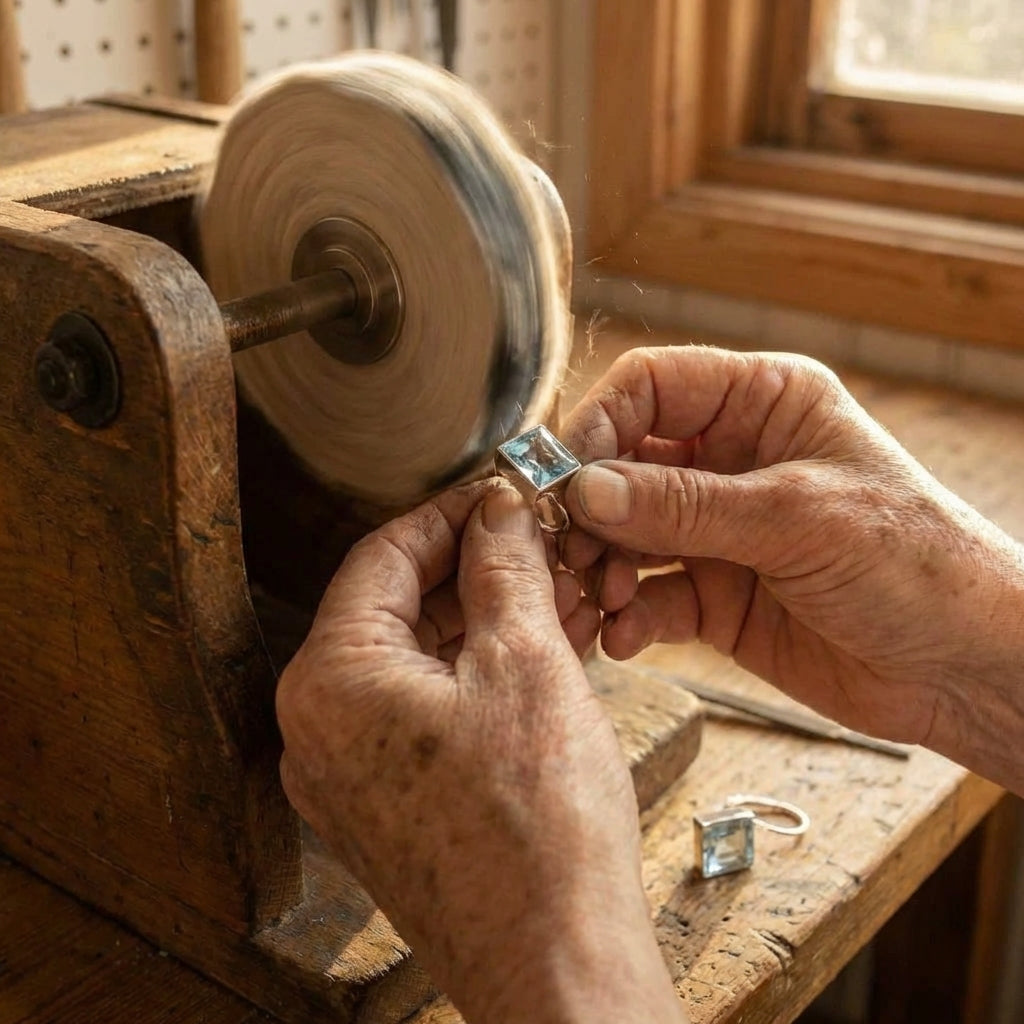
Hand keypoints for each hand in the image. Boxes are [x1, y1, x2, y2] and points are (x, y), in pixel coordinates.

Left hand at [276, 480, 686, 1023]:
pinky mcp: (390, 805)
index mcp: (330, 682)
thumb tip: (499, 513)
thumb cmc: (537, 832)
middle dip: (476, 570)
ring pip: (418, 660)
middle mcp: (322, 729)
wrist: (556, 963)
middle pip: (397, 608)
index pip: (381, 555)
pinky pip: (427, 711)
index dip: (451, 514)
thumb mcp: (525, 662)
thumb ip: (503, 568)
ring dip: (486, 622)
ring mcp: (351, 774)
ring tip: (557, 597)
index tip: (501, 497)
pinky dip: (479, 676)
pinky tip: (541, 655)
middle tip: (540, 546)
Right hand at [561, 346, 1023, 790]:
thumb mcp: (798, 518)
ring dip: (602, 565)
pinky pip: (648, 595)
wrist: (968, 668)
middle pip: (623, 462)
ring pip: (625, 533)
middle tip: (571, 550)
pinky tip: (624, 636)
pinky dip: (627, 615)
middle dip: (591, 507)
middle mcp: (732, 461)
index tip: (566, 475)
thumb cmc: (920, 565)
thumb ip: (685, 506)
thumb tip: (585, 489)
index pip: (652, 386)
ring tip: (602, 597)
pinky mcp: (715, 595)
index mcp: (764, 405)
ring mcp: (719, 531)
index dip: (599, 422)